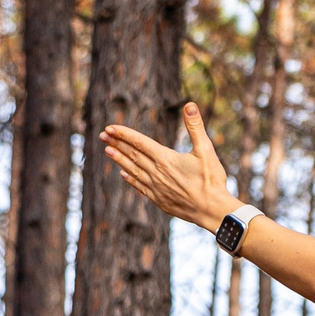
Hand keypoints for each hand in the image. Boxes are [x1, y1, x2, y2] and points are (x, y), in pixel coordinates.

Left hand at [101, 104, 238, 231]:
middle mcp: (156, 173)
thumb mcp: (206, 150)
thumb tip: (190, 105)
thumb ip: (196, 127)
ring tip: (107, 151)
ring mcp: (156, 187)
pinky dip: (130, 179)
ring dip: (119, 160)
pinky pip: (139, 186)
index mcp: (165, 159)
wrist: (211, 210)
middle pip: (132, 155)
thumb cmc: (211, 179)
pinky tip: (124, 174)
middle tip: (103, 135)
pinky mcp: (159, 199)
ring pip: (132, 170)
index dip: (124, 134)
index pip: (140, 142)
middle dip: (117, 143)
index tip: (110, 128)